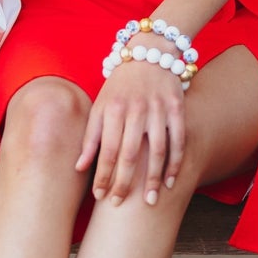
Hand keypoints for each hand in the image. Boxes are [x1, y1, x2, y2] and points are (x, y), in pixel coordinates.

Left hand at [76, 60, 186, 206]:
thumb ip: (91, 136)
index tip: (100, 197)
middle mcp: (135, 109)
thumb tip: (79, 168)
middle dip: (124, 183)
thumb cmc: (120, 85)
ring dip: (152, 179)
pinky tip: (170, 182)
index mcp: (113, 109)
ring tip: (149, 202)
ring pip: (157, 151)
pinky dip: (175, 163)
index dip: (102, 175)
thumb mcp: (100, 105)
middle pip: (129, 154)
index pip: (106, 150)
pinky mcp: (177, 108)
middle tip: (120, 205)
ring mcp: (158, 109)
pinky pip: (178, 140)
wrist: (150, 52)